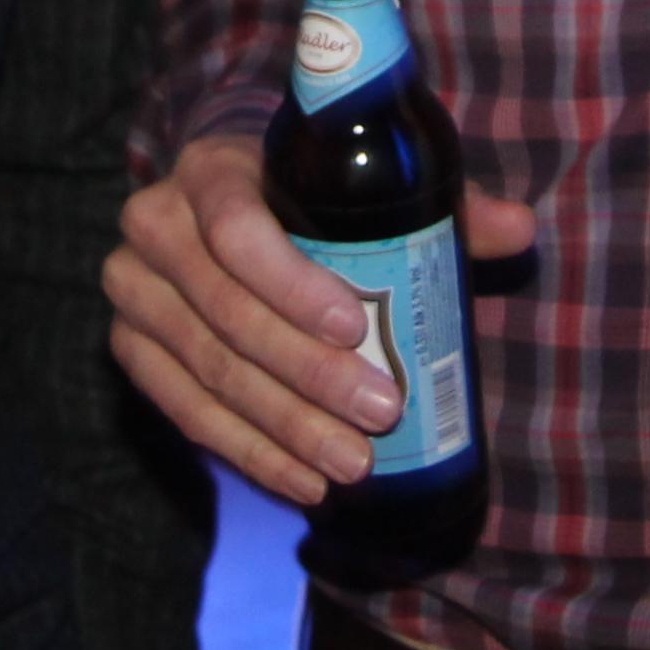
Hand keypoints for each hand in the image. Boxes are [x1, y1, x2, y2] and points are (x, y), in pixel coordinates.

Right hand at [104, 132, 533, 504]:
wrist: (218, 203)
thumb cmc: (304, 190)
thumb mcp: (363, 180)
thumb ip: (438, 201)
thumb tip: (519, 228)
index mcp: (210, 170)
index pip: (238, 229)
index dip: (293, 284)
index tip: (357, 326)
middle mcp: (155, 224)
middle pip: (227, 314)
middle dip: (307, 375)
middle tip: (380, 414)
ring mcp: (133, 291)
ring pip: (207, 371)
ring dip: (283, 427)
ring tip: (351, 463)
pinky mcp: (129, 346)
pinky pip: (182, 411)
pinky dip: (246, 451)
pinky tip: (300, 480)